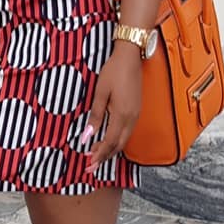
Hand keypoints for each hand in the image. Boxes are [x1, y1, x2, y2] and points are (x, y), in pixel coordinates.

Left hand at [83, 46, 143, 174]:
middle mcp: (131, 118)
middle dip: (104, 157)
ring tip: (96, 156)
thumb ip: (95, 116)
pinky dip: (117, 141)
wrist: (130, 56)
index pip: (109, 142)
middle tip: (90, 166)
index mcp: (122, 115)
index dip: (98, 155)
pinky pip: (127, 132)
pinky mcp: (136, 110)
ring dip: (110, 150)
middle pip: (118, 145)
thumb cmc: (113, 71)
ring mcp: (136, 115)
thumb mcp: (100, 93)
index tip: (88, 164)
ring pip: (124, 140)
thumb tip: (87, 136)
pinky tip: (108, 141)